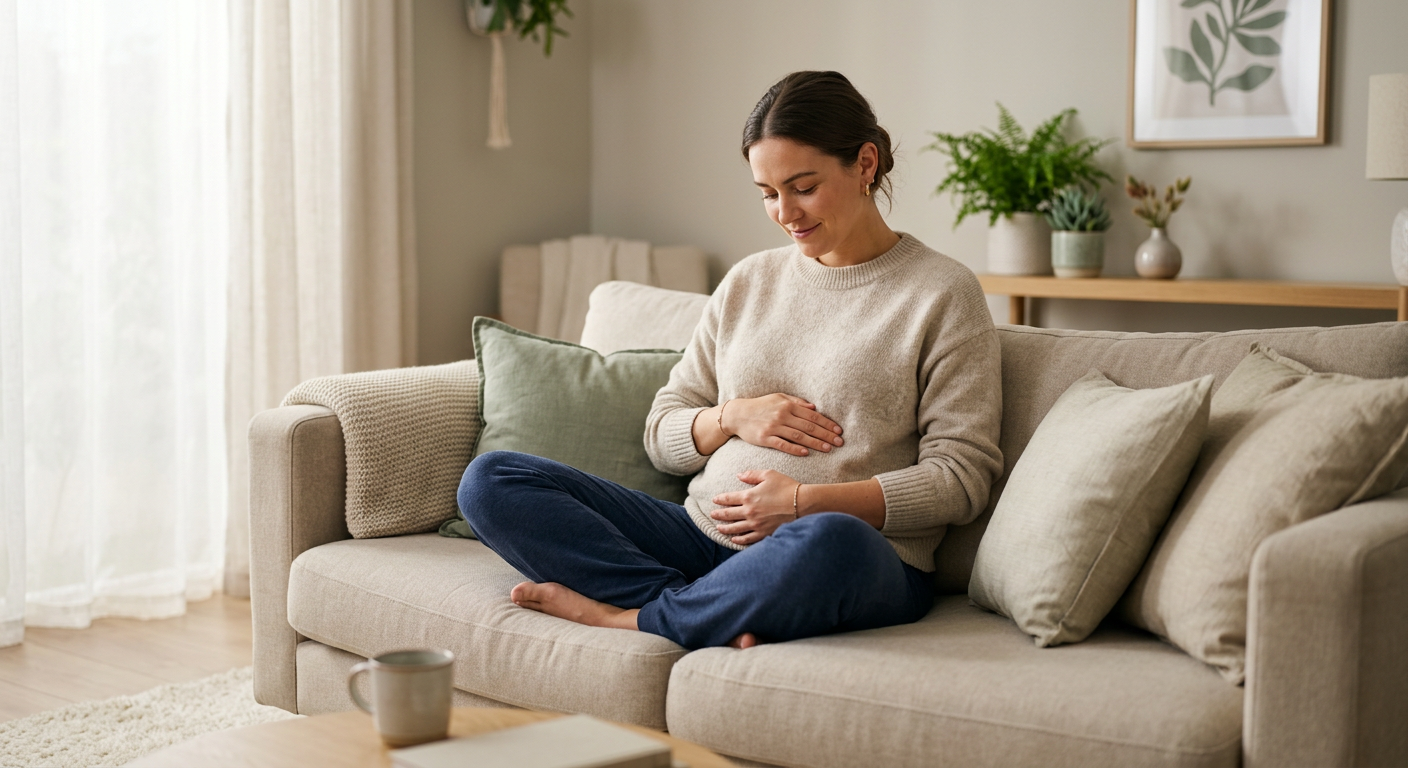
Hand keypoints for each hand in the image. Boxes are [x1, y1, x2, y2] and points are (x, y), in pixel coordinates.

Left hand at [710, 470, 799, 544]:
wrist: (802, 503)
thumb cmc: (786, 487)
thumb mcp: (769, 474)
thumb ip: (752, 474)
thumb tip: (739, 475)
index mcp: (749, 496)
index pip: (728, 499)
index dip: (720, 499)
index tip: (714, 500)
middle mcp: (750, 512)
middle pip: (729, 515)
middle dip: (719, 515)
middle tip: (712, 515)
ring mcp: (756, 524)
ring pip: (735, 528)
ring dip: (725, 528)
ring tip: (718, 528)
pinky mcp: (764, 533)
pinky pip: (748, 539)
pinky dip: (739, 540)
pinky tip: (734, 540)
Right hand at [722, 394, 843, 456]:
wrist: (737, 414)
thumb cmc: (760, 406)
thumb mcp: (778, 398)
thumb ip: (796, 402)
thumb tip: (814, 407)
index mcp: (787, 405)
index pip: (812, 415)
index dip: (827, 423)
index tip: (838, 430)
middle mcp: (782, 415)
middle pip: (809, 427)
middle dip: (826, 435)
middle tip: (839, 442)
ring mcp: (773, 427)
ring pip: (799, 436)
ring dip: (815, 443)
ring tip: (828, 448)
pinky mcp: (765, 438)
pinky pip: (783, 445)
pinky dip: (795, 449)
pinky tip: (806, 453)